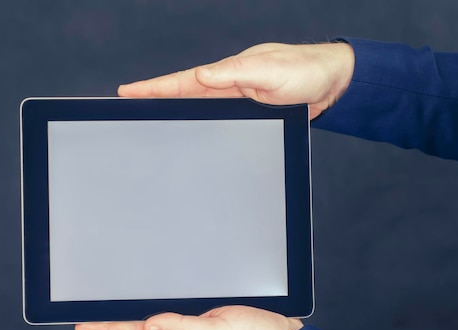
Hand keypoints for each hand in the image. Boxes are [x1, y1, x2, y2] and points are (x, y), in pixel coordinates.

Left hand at [75, 306, 302, 329]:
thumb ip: (183, 329)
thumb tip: (148, 323)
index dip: (108, 329)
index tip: (83, 325)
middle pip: (139, 329)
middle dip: (112, 324)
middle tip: (89, 318)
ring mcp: (195, 329)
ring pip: (155, 321)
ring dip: (132, 318)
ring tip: (111, 312)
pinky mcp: (208, 319)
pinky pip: (175, 314)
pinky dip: (159, 309)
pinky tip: (157, 304)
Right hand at [118, 42, 353, 119]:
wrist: (331, 84)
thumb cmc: (305, 71)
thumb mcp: (270, 70)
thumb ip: (236, 73)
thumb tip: (202, 74)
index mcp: (229, 72)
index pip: (183, 80)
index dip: (154, 87)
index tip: (128, 92)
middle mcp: (228, 85)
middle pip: (182, 94)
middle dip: (154, 99)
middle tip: (126, 107)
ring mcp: (236, 100)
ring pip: (196, 108)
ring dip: (172, 112)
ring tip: (146, 121)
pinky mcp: (247, 113)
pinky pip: (215, 119)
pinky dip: (197, 123)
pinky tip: (187, 132)